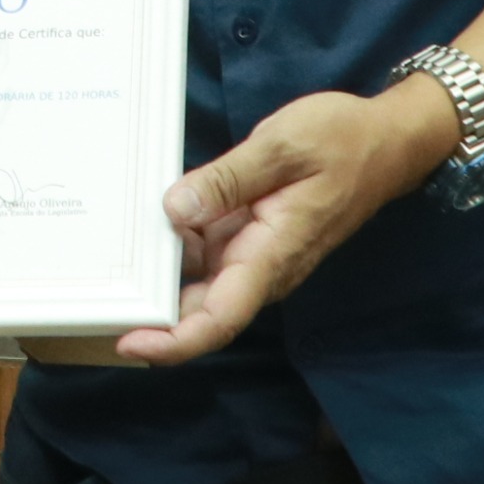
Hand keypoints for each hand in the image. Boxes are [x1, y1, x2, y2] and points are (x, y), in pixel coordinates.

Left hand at [111, 83, 453, 365]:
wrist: (388, 141)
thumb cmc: (343, 141)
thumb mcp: (280, 146)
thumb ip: (227, 179)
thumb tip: (174, 210)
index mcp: (272, 253)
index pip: (220, 317)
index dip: (175, 341)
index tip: (130, 343)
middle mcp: (262, 266)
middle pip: (201, 309)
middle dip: (152, 313)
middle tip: (95, 298)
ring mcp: (257, 254)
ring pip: (199, 281)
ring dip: (160, 275)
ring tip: (109, 254)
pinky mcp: (252, 237)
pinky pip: (208, 254)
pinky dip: (177, 246)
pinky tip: (146, 225)